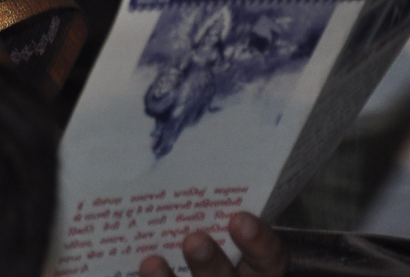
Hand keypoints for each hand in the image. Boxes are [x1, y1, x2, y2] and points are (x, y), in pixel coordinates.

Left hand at [138, 214, 287, 276]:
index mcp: (254, 267)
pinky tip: (142, 266)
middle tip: (194, 240)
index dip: (260, 243)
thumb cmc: (193, 224)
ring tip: (152, 261)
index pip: (270, 258)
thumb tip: (176, 147)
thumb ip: (202, 202)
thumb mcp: (208, 216)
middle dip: (212, 262)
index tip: (241, 219)